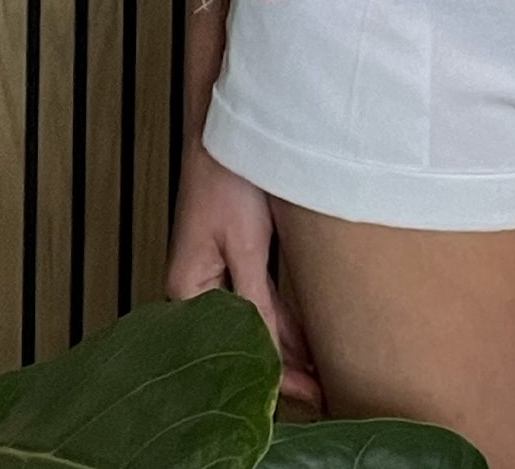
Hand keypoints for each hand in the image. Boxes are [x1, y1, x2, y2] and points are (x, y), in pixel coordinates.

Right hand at [167, 139, 324, 413]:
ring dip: (288, 345)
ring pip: (255, 321)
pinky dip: (284, 318)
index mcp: (187, 289)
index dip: (278, 377)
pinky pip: (259, 297)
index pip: (239, 346)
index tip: (314, 396)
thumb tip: (272, 358)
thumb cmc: (228, 172)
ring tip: (323, 373)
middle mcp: (196, 286)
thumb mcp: (246, 243)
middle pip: (245, 339)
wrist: (229, 119)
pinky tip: (307, 335)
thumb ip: (257, 304)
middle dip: (285, 368)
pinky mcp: (232, 254)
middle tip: (327, 392)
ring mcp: (214, 270)